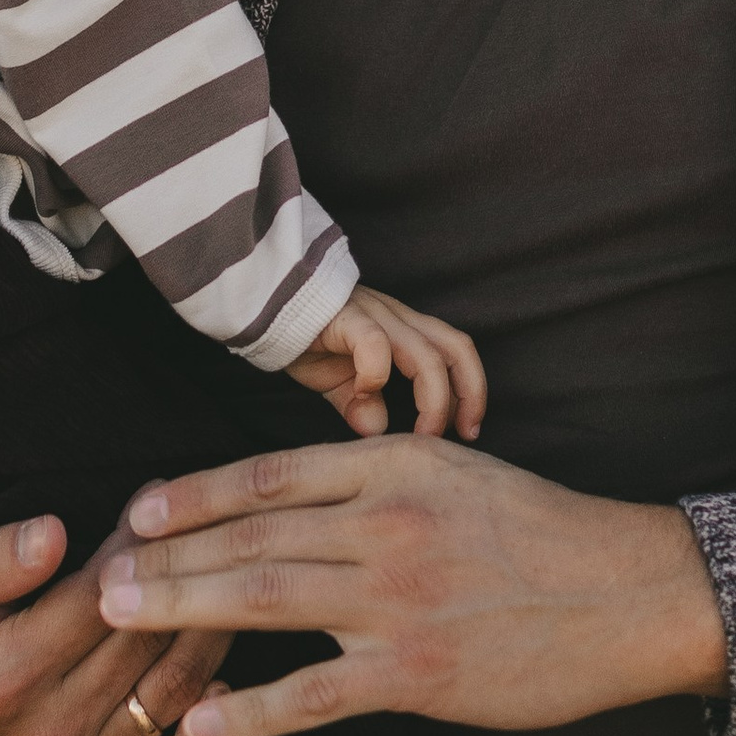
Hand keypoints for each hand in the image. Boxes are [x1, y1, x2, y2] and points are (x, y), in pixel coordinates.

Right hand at [0, 508, 231, 735]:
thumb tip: (51, 533)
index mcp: (8, 676)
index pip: (101, 599)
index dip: (136, 546)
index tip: (159, 497)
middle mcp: (48, 731)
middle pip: (144, 645)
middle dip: (185, 579)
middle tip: (211, 525)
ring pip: (168, 696)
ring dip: (211, 637)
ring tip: (232, 579)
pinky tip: (225, 691)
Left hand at [93, 436, 729, 735]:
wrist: (626, 593)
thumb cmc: (537, 530)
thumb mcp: (454, 470)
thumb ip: (375, 475)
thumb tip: (292, 486)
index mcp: (393, 466)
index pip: (268, 472)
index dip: (193, 491)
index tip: (136, 506)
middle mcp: (386, 523)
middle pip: (251, 531)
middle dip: (166, 552)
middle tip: (100, 570)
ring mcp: (399, 601)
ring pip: (266, 598)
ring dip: (183, 610)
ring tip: (121, 620)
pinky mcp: (416, 675)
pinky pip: (315, 694)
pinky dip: (251, 709)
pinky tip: (201, 720)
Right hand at [283, 284, 487, 439]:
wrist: (265, 302)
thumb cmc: (306, 338)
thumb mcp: (340, 381)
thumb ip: (361, 405)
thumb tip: (378, 433)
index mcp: (403, 329)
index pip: (455, 351)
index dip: (470, 390)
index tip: (467, 430)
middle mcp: (398, 318)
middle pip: (455, 347)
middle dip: (469, 393)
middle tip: (463, 434)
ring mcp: (375, 315)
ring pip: (426, 354)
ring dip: (432, 399)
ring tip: (422, 433)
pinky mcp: (347, 317)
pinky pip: (375, 345)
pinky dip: (378, 375)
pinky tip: (364, 395)